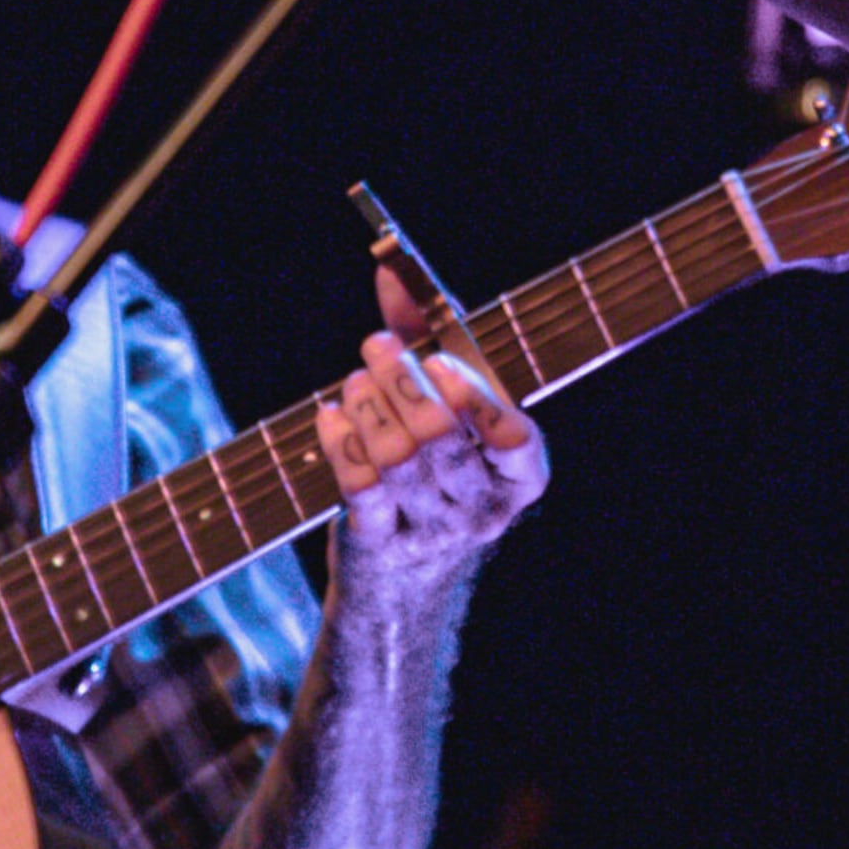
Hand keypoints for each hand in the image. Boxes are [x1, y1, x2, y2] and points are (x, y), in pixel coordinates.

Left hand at [313, 275, 547, 611]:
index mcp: (519, 476)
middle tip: (375, 346)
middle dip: (403, 385)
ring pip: (397, 460)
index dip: (475, 400)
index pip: (514, 440)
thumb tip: (389, 267)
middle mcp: (481, 510)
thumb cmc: (435, 467)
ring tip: (354, 381)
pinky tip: (329, 416)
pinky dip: (340, 445)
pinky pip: (359, 489)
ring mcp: (432, 533)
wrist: (403, 581)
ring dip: (367, 408)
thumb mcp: (447, 403)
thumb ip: (424, 333)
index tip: (438, 360)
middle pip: (442, 440)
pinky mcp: (380, 545)